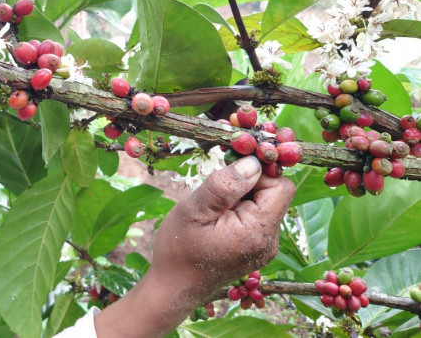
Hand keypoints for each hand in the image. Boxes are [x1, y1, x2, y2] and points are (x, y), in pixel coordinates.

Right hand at [94, 156, 294, 337]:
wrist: (172, 288)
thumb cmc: (178, 250)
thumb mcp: (194, 210)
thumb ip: (224, 185)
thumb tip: (254, 162)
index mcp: (258, 232)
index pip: (280, 186)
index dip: (260, 170)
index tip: (233, 162)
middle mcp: (269, 241)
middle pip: (274, 193)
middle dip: (248, 180)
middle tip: (217, 182)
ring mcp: (263, 246)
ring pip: (264, 202)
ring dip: (242, 193)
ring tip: (213, 201)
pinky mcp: (254, 247)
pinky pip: (255, 215)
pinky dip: (239, 206)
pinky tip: (217, 212)